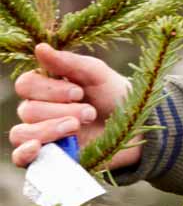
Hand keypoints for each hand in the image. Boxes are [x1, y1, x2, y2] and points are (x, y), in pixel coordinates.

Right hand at [11, 44, 137, 169]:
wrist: (139, 128)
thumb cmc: (117, 96)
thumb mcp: (98, 75)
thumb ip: (69, 62)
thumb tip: (40, 48)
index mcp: (46, 88)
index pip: (26, 85)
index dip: (48, 89)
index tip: (79, 92)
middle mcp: (38, 111)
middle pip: (28, 110)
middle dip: (61, 110)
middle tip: (90, 112)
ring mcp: (42, 135)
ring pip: (22, 133)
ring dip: (50, 129)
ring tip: (77, 127)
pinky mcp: (48, 156)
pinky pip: (20, 157)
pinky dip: (24, 153)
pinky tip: (38, 148)